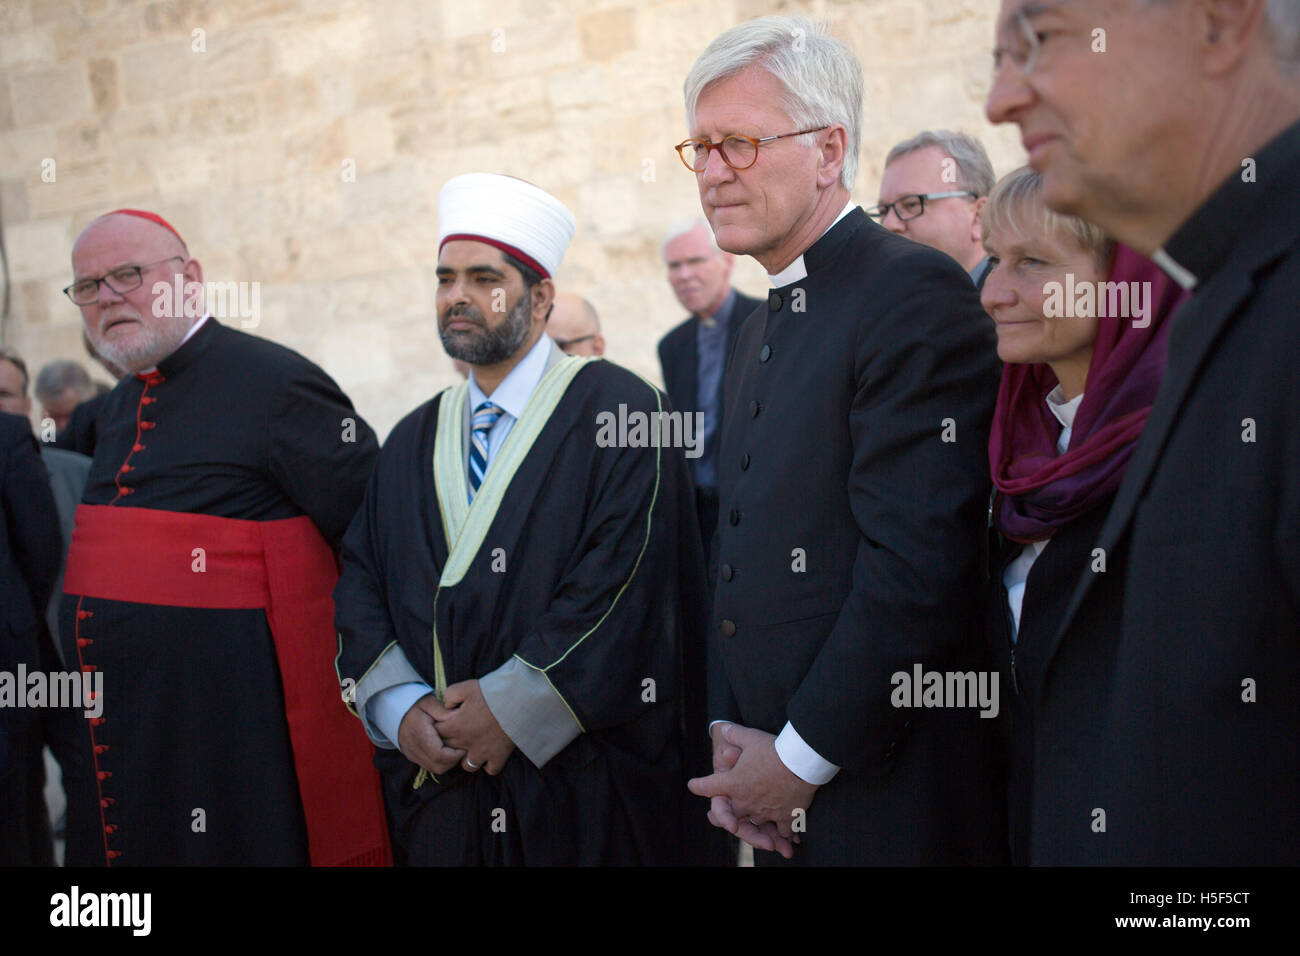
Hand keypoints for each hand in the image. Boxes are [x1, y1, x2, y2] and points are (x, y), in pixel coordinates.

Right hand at [397, 692, 464, 774]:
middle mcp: (414, 747)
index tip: (463, 747)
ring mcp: (412, 754)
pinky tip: (444, 749)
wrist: (394, 710)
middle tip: (461, 749)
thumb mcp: (429, 702)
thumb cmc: (415, 705)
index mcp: (420, 734)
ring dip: (447, 762)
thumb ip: (443, 711)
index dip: (455, 755)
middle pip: (438, 766)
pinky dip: (439, 762)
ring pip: (434, 768)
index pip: (439, 755)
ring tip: (453, 749)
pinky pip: (428, 766)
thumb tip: (458, 717)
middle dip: (453, 761)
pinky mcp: (412, 756)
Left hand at [435, 679, 515, 774]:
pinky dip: (489, 765)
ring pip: (467, 766)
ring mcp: (482, 752)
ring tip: (472, 749)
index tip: (444, 722)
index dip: (438, 728)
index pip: (437, 733)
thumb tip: (446, 706)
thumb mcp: (466, 687)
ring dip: (467, 759)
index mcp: (456, 726)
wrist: (517, 700)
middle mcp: (466, 743)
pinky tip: (489, 755)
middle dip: (448, 744)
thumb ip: (450, 696)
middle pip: (448, 751)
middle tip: (456, 734)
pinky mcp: (498, 756)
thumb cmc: (491, 693)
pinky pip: (490, 770)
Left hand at [689, 723, 817, 854]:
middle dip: (729, 817)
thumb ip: (734, 733)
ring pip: (759, 823)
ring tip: (766, 836)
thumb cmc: (774, 749)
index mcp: (734, 784)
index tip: (693, 786)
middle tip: (730, 823)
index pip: (709, 786)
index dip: (699, 785)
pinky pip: (783, 830)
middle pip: (733, 813)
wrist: (800, 762)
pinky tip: (788, 836)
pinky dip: (785, 833)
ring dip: (761, 828)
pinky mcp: (786, 817)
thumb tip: (723, 727)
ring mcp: (765, 811)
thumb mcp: (750, 737)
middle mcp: (746, 802)